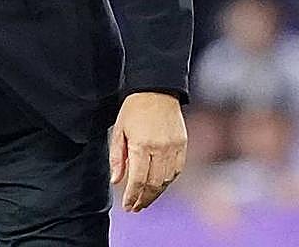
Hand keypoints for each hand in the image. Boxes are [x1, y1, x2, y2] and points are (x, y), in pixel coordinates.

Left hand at [109, 91, 186, 211]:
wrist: (157, 90)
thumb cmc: (134, 109)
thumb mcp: (119, 130)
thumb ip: (117, 157)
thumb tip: (116, 181)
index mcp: (141, 145)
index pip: (138, 180)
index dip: (132, 197)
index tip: (127, 207)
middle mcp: (159, 149)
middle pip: (153, 184)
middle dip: (144, 199)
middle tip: (136, 208)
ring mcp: (173, 148)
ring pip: (166, 180)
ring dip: (156, 194)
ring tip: (145, 200)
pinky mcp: (182, 146)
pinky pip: (176, 171)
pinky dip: (167, 181)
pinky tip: (158, 186)